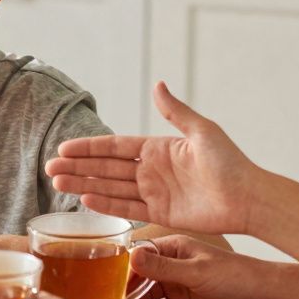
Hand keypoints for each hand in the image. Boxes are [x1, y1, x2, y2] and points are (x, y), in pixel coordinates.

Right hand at [45, 81, 263, 234]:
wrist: (248, 197)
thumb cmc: (230, 162)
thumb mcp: (202, 131)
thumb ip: (175, 112)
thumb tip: (157, 84)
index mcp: (157, 148)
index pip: (114, 147)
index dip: (89, 147)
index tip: (64, 147)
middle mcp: (150, 170)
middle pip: (106, 168)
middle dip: (77, 167)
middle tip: (50, 168)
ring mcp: (153, 192)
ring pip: (110, 187)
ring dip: (84, 184)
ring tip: (57, 183)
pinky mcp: (160, 213)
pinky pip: (127, 208)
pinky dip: (105, 204)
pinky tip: (84, 199)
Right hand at [124, 235, 273, 298]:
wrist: (263, 297)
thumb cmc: (234, 275)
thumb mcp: (195, 271)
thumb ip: (163, 267)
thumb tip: (131, 256)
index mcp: (172, 248)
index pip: (139, 257)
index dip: (126, 273)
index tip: (118, 289)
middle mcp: (171, 265)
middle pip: (140, 280)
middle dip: (131, 295)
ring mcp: (177, 285)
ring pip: (148, 297)